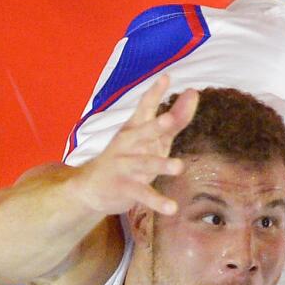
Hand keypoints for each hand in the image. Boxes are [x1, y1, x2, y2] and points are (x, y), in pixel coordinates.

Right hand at [70, 74, 198, 215]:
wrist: (90, 187)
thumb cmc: (129, 156)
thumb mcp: (152, 138)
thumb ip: (175, 118)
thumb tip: (194, 93)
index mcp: (135, 128)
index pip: (145, 107)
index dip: (155, 92)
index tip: (166, 77)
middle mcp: (128, 144)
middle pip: (143, 132)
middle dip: (155, 126)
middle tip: (168, 119)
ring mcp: (125, 165)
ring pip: (144, 163)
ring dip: (160, 164)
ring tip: (179, 167)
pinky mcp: (124, 187)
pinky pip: (143, 194)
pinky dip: (157, 201)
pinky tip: (173, 208)